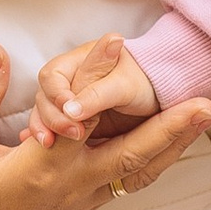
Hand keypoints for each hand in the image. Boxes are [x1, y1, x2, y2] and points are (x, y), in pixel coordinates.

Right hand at [0, 44, 210, 209]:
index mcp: (41, 168)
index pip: (80, 116)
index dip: (97, 76)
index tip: (118, 43)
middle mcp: (71, 186)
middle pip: (132, 154)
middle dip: (171, 128)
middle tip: (206, 102)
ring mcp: (81, 200)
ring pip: (137, 173)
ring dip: (172, 146)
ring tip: (202, 118)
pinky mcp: (82, 207)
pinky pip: (126, 183)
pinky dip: (151, 162)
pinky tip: (169, 144)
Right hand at [26, 32, 158, 143]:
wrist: (165, 100)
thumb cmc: (147, 84)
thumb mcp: (124, 87)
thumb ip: (97, 93)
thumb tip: (70, 110)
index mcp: (79, 62)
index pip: (51, 77)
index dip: (57, 95)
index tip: (70, 112)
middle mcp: (70, 81)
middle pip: (45, 98)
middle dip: (51, 117)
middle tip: (72, 134)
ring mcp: (71, 103)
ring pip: (46, 116)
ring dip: (46, 130)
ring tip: (49, 144)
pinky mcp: (75, 123)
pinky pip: (54, 132)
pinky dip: (50, 139)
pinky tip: (48, 147)